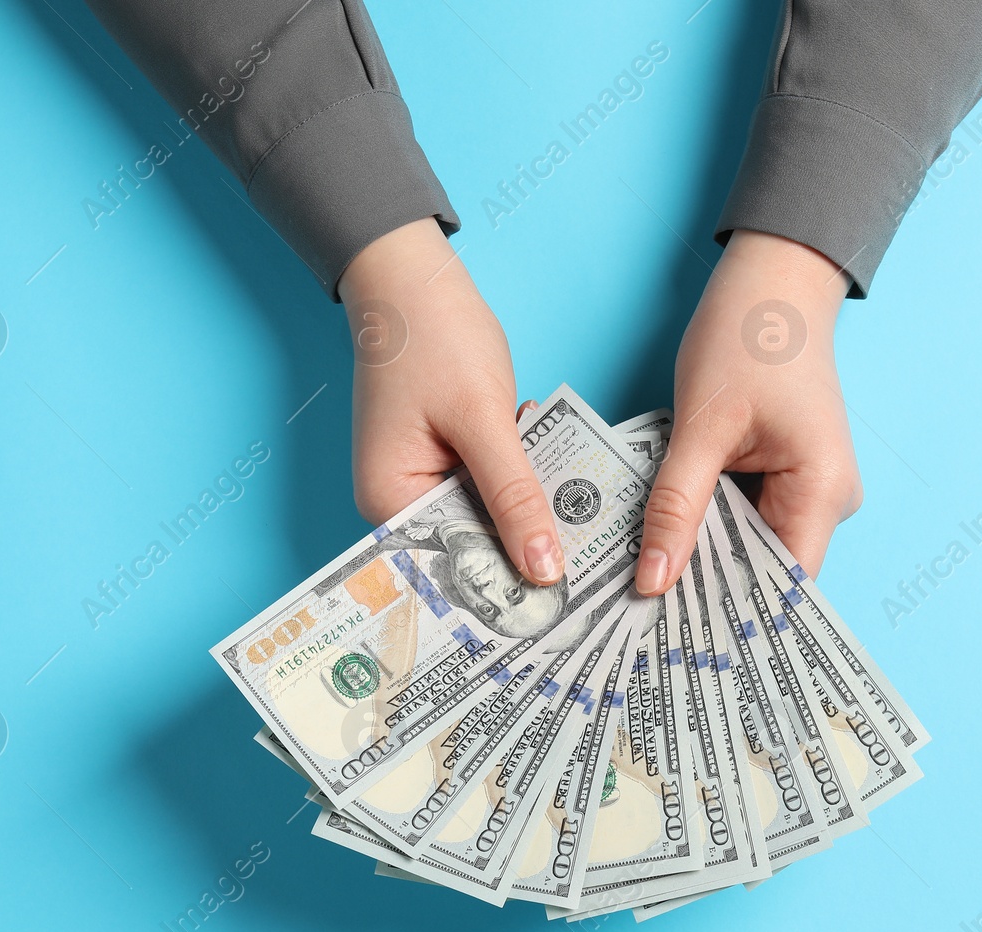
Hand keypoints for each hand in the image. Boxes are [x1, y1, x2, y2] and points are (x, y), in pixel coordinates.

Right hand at [338, 218, 563, 585]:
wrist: (414, 277)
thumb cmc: (435, 338)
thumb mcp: (484, 420)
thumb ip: (514, 496)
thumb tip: (543, 569)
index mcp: (390, 502)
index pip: (452, 563)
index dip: (506, 585)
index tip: (563, 605)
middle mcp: (398, 501)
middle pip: (471, 544)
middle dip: (525, 549)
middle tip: (591, 568)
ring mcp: (421, 478)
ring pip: (487, 515)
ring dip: (529, 511)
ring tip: (587, 526)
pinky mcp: (445, 457)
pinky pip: (488, 485)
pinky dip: (521, 479)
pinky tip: (560, 475)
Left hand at [635, 229, 861, 594]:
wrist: (771, 280)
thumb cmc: (747, 337)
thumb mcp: (701, 427)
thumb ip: (675, 507)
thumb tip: (652, 579)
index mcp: (821, 492)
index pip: (779, 586)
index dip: (729, 615)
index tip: (675, 642)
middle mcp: (824, 500)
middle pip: (760, 572)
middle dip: (703, 593)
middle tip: (638, 623)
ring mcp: (805, 489)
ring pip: (745, 547)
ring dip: (699, 558)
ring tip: (641, 590)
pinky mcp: (783, 476)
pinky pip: (741, 518)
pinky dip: (703, 526)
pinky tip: (660, 541)